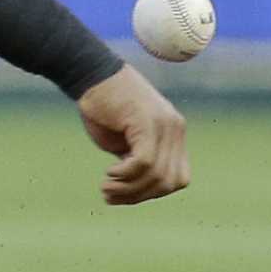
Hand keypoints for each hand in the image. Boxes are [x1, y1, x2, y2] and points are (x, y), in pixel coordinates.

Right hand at [76, 64, 190, 204]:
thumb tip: (139, 191)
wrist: (92, 74)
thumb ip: (138, 162)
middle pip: (169, 181)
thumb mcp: (126, 142)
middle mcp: (175, 129)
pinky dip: (125, 175)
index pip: (178, 179)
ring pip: (156, 174)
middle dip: (139, 196)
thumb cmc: (104, 108)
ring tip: (106, 188)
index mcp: (175, 134)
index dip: (153, 193)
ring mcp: (164, 124)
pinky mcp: (146, 122)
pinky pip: (143, 162)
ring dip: (128, 189)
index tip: (127, 194)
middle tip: (111, 195)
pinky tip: (109, 173)